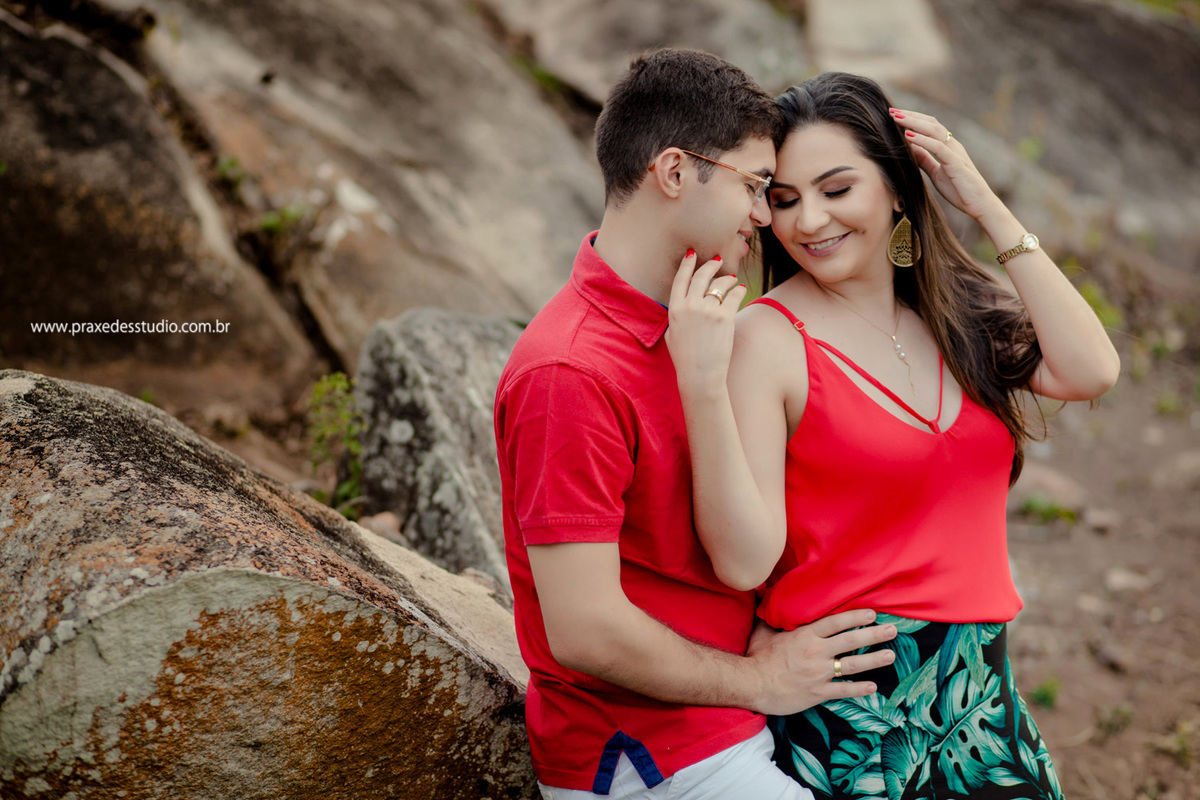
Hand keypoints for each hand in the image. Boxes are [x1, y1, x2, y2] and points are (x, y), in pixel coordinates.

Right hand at [664, 250, 746, 396]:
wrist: (700, 375)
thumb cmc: (685, 359)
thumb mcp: (671, 335)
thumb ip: (676, 317)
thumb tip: (682, 306)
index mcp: (675, 310)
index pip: (681, 279)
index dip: (687, 264)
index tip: (692, 254)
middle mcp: (690, 306)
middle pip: (702, 276)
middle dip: (710, 265)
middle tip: (717, 261)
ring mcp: (708, 310)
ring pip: (720, 284)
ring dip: (727, 278)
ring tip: (732, 279)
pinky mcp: (725, 317)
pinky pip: (734, 296)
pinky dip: (738, 290)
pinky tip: (741, 289)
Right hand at [746, 609, 896, 715]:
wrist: (751, 684)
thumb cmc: (756, 657)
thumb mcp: (763, 631)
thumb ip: (771, 614)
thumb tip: (764, 593)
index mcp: (805, 636)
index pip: (836, 623)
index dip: (855, 617)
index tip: (872, 614)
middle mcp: (816, 652)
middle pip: (851, 641)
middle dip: (874, 634)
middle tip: (892, 630)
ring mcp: (819, 673)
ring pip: (852, 665)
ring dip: (874, 660)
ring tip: (890, 655)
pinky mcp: (818, 692)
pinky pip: (843, 690)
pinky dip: (859, 689)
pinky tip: (873, 687)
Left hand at [888, 108, 1004, 222]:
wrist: (979, 205)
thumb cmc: (959, 190)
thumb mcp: (936, 173)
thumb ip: (925, 160)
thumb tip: (910, 148)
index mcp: (949, 147)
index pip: (930, 126)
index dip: (913, 119)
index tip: (894, 115)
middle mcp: (953, 146)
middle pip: (931, 123)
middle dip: (911, 116)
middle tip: (891, 111)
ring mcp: (956, 153)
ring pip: (935, 131)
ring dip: (914, 123)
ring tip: (897, 119)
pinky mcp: (957, 164)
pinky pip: (939, 148)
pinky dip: (923, 140)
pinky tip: (909, 136)